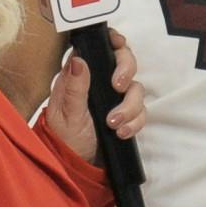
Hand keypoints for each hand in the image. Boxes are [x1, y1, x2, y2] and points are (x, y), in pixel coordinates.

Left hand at [44, 28, 144, 164]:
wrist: (76, 166)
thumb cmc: (64, 137)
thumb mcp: (66, 114)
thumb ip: (74, 88)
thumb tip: (78, 59)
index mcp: (81, 75)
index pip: (100, 46)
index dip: (113, 40)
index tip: (119, 43)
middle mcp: (100, 82)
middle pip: (125, 61)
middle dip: (126, 70)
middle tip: (118, 87)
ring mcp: (115, 98)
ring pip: (136, 88)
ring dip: (129, 106)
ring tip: (114, 124)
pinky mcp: (126, 115)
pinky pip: (141, 111)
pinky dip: (135, 122)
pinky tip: (122, 132)